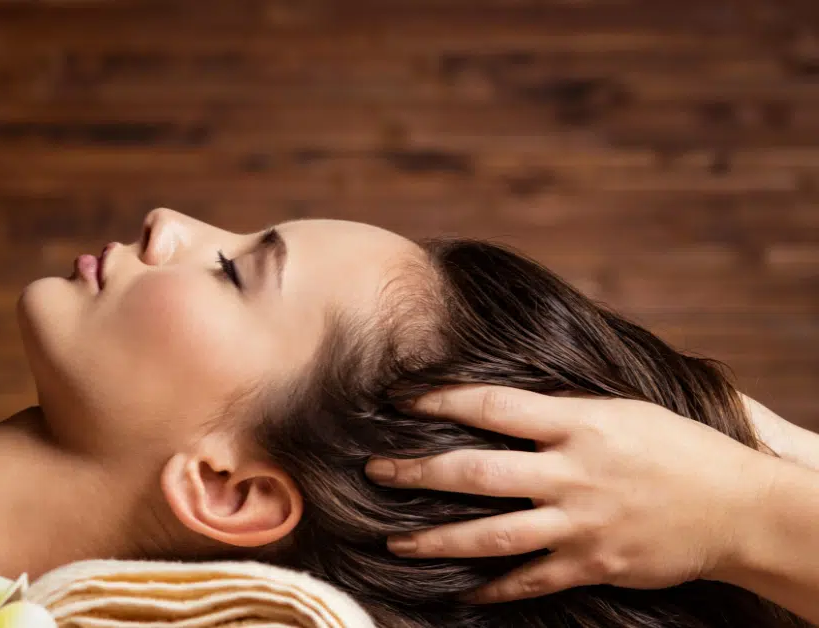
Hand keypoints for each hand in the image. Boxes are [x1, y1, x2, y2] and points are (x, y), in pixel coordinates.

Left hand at [365, 385, 776, 602]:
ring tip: (395, 541)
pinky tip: (462, 592)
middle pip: (476, 473)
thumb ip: (562, 408)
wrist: (737, 508)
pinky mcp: (592, 563)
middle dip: (417, 472)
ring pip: (491, 534)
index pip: (493, 406)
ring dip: (437, 539)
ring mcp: (580, 522)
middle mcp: (571, 473)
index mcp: (578, 424)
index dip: (440, 399)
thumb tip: (502, 399)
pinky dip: (494, 588)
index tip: (399, 397)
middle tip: (374, 470)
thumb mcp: (620, 410)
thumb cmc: (677, 448)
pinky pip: (530, 580)